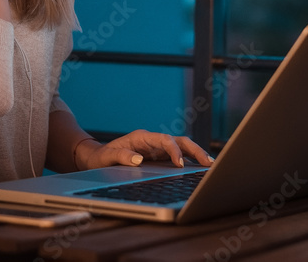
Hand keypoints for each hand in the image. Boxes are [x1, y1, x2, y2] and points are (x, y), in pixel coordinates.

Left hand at [75, 129, 213, 170]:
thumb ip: (122, 157)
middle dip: (194, 150)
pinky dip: (189, 161)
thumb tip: (138, 160)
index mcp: (142, 137)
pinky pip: (177, 157)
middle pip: (179, 141)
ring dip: (196, 154)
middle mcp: (152, 141)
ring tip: (210, 165)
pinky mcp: (159, 158)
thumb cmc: (102, 157)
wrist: (98, 157)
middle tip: (208, 162)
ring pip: (181, 148)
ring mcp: (157, 149)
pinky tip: (199, 169)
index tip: (180, 164)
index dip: (174, 150)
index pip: (164, 140)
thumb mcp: (108, 157)